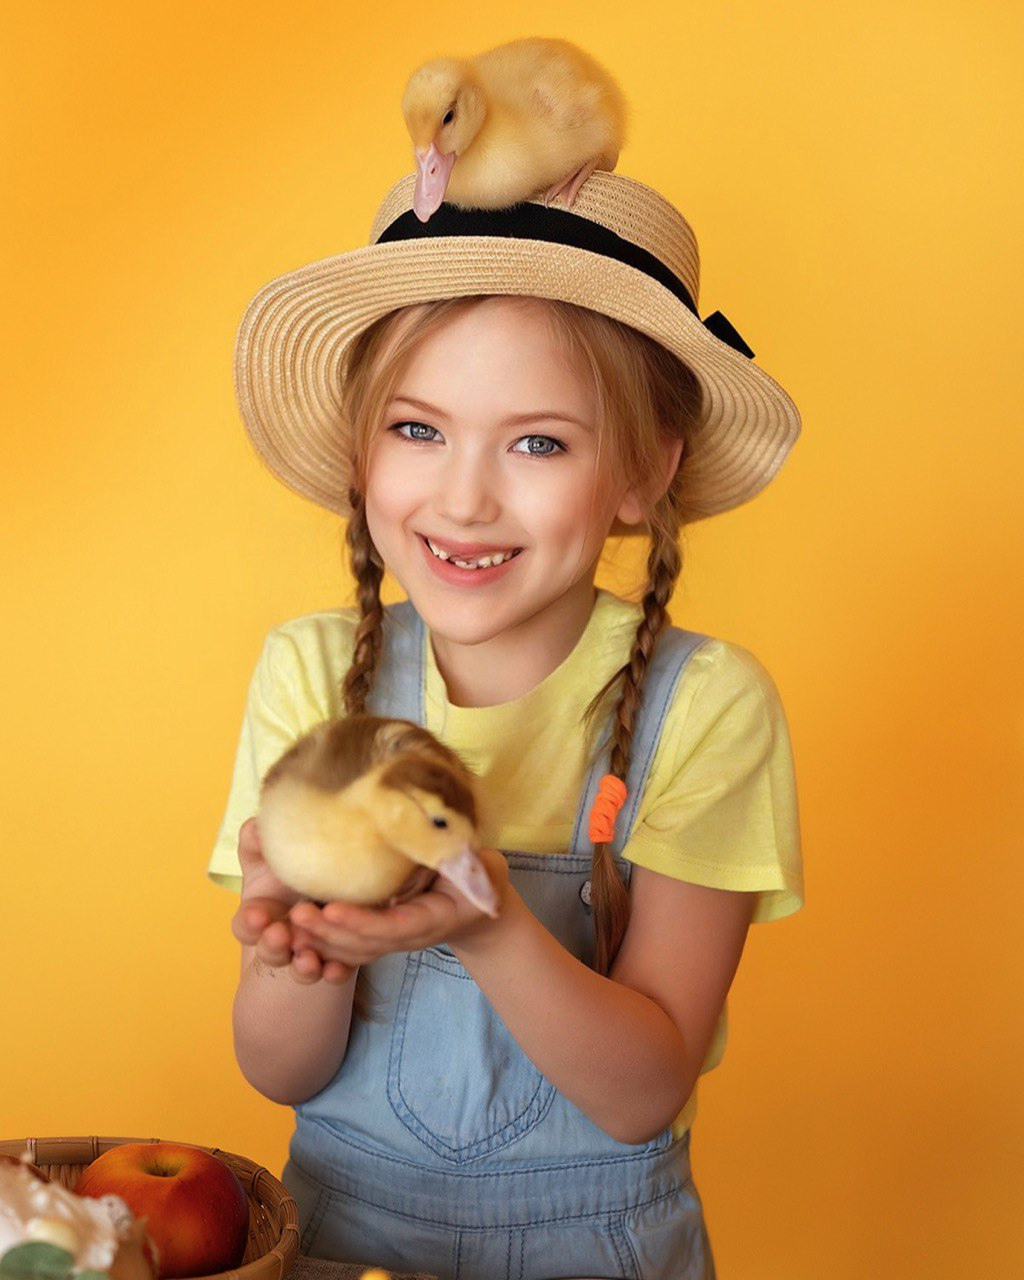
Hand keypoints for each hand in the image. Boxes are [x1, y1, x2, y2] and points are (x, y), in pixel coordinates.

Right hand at [231, 817, 346, 984]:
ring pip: (299, 967)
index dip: (249, 923)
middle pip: (269, 951)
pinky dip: (333, 973)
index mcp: (260, 912)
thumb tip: (258, 827)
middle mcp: (280, 937)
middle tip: (280, 934)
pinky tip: (336, 969)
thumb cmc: (293, 859)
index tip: (258, 915)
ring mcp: (307, 951)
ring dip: (301, 966)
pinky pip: (333, 972)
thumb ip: (258, 838)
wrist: (334, 874)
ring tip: (308, 960)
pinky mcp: (336, 957)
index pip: (245, 924)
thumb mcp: (271, 850)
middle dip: (272, 946)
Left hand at [288, 847, 510, 969]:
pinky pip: (347, 946)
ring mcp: (392, 938)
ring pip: (350, 949)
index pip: (393, 926)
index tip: (331, 910)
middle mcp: (408, 935)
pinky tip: (292, 933)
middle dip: (327, 933)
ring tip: (282, 927)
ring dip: (317, 941)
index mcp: (432, 918)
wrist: (479, 907)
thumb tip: (461, 843)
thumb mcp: (485, 867)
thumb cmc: (483, 879)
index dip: (362, 922)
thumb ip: (474, 863)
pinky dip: (320, 942)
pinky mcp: (378, 933)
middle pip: (363, 944)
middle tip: (293, 916)